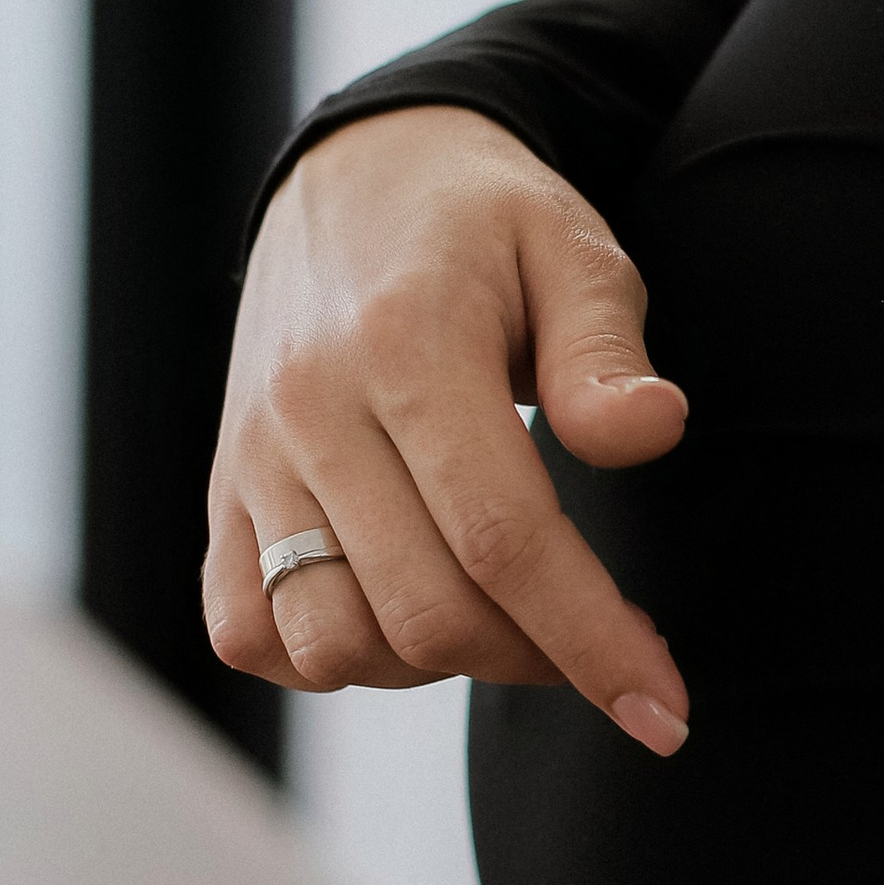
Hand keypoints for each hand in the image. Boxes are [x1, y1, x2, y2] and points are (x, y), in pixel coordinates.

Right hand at [203, 105, 691, 742]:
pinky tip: (405, 617)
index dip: (590, 641)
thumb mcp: (572, 246)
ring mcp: (252, 458)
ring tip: (508, 618)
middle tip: (605, 642)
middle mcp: (310, 411)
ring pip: (330, 642)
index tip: (662, 709)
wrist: (357, 175)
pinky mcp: (221, 491)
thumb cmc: (486, 221)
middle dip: (536, 660)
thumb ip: (607, 348)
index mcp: (406, 345)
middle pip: (423, 609)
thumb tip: (651, 432)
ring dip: (436, 666)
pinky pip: (248, 631)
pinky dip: (330, 660)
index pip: (503, 538)